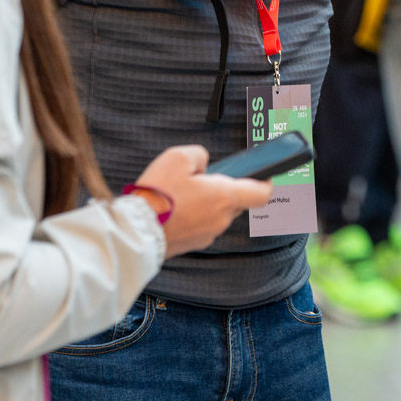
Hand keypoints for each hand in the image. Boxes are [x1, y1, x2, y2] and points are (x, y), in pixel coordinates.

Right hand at [132, 145, 272, 257]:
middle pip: (235, 202)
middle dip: (223, 189)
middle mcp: (221, 219)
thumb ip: (199, 155)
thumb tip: (203, 164)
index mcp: (224, 197)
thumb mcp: (177, 157)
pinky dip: (193, 216)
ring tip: (180, 193)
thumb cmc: (157, 195)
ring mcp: (207, 235)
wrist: (135, 232)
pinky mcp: (192, 244)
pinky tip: (173, 209)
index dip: (266, 182)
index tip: (264, 175)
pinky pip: (200, 226)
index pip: (261, 194)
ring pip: (216, 214)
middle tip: (200, 179)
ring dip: (206, 203)